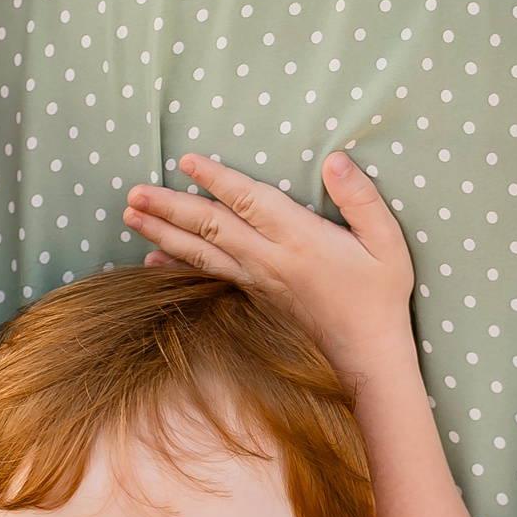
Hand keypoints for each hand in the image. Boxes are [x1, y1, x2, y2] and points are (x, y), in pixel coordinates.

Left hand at [121, 153, 416, 376]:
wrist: (367, 356)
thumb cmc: (379, 295)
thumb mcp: (386, 242)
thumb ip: (361, 198)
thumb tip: (336, 160)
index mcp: (299, 239)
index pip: (249, 201)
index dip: (217, 179)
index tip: (187, 161)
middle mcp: (269, 260)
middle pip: (211, 226)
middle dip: (170, 208)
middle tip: (133, 193)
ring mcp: (257, 282)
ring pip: (201, 253)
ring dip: (162, 234)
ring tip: (130, 217)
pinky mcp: (253, 299)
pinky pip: (207, 280)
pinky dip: (175, 270)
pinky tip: (150, 264)